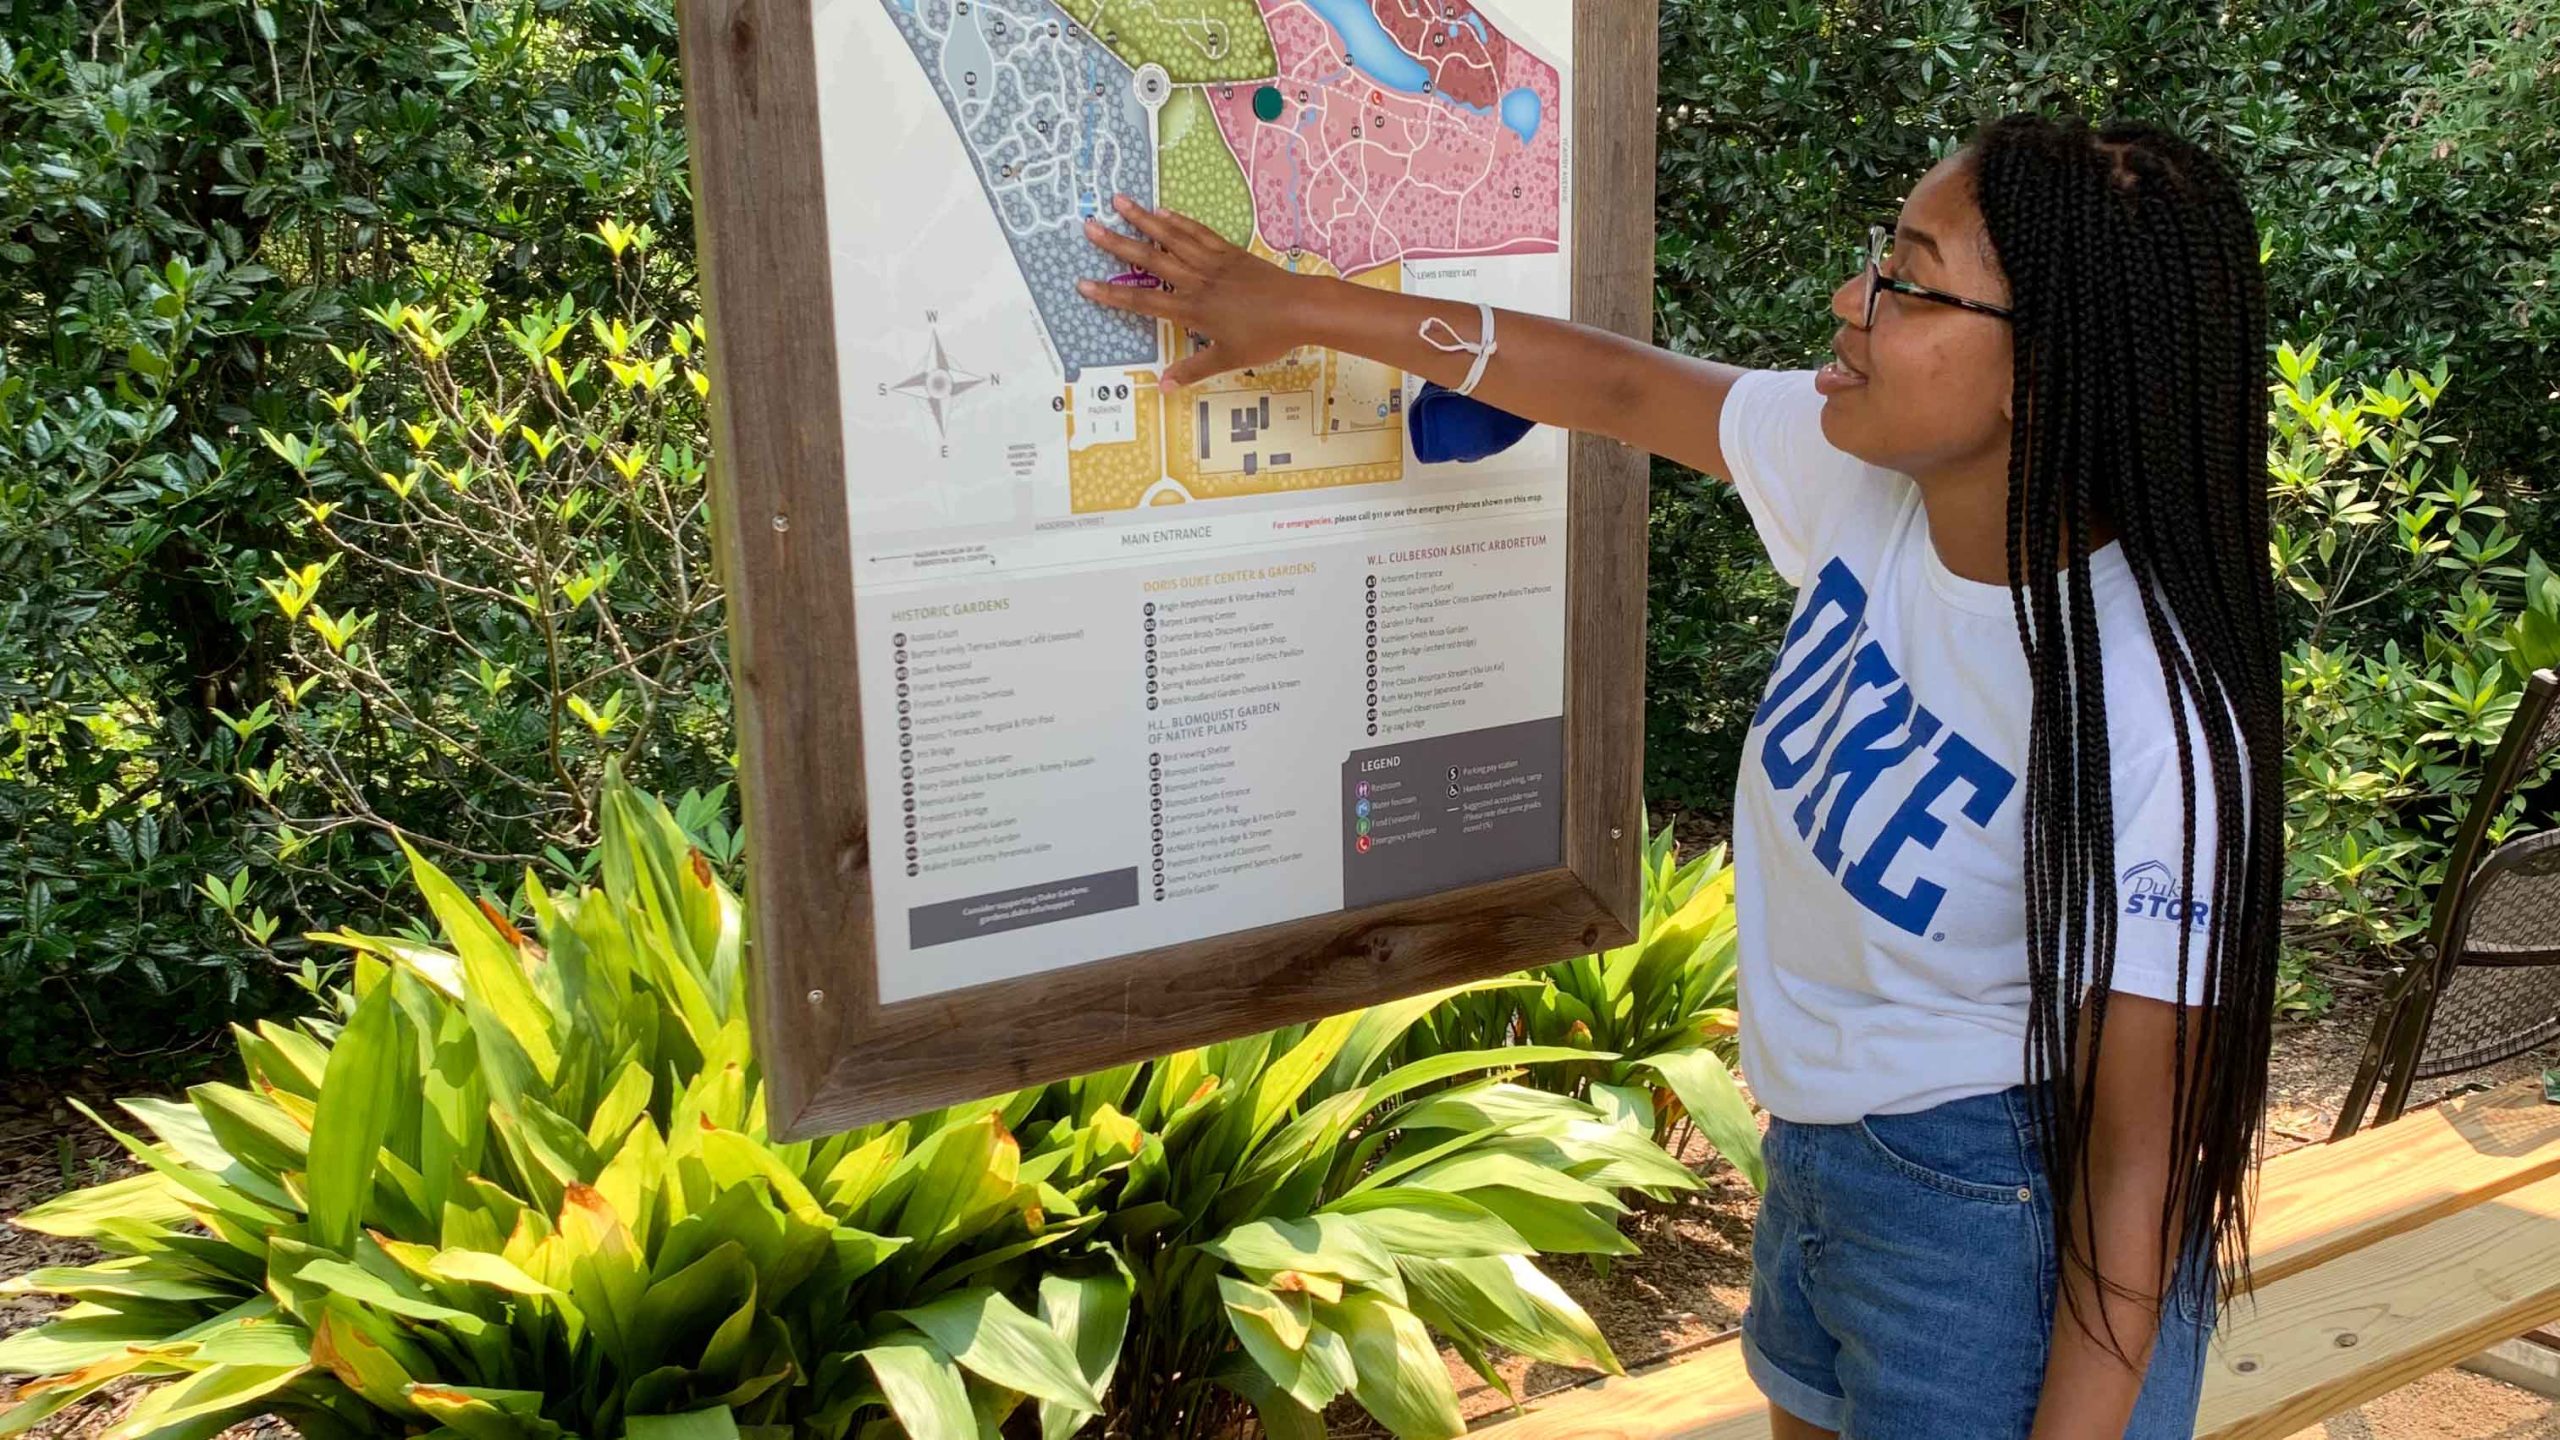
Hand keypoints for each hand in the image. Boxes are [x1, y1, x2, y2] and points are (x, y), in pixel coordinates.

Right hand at [1079, 194, 1317, 388]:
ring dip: (1143, 219)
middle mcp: (1197, 281)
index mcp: (1193, 310)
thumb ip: (1193, 370)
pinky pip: (1199, 233)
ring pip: (1172, 238)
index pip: (1144, 302)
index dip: (1112, 295)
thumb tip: (1163, 386)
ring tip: (1120, 201)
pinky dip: (1179, 221)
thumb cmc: (1266, 337)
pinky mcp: (1230, 252)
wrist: (1301, 309)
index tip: (1084, 284)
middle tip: (1089, 226)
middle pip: (1151, 260)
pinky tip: (1162, 211)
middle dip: (1118, 244)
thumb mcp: (1228, 359)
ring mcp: (1213, 263)